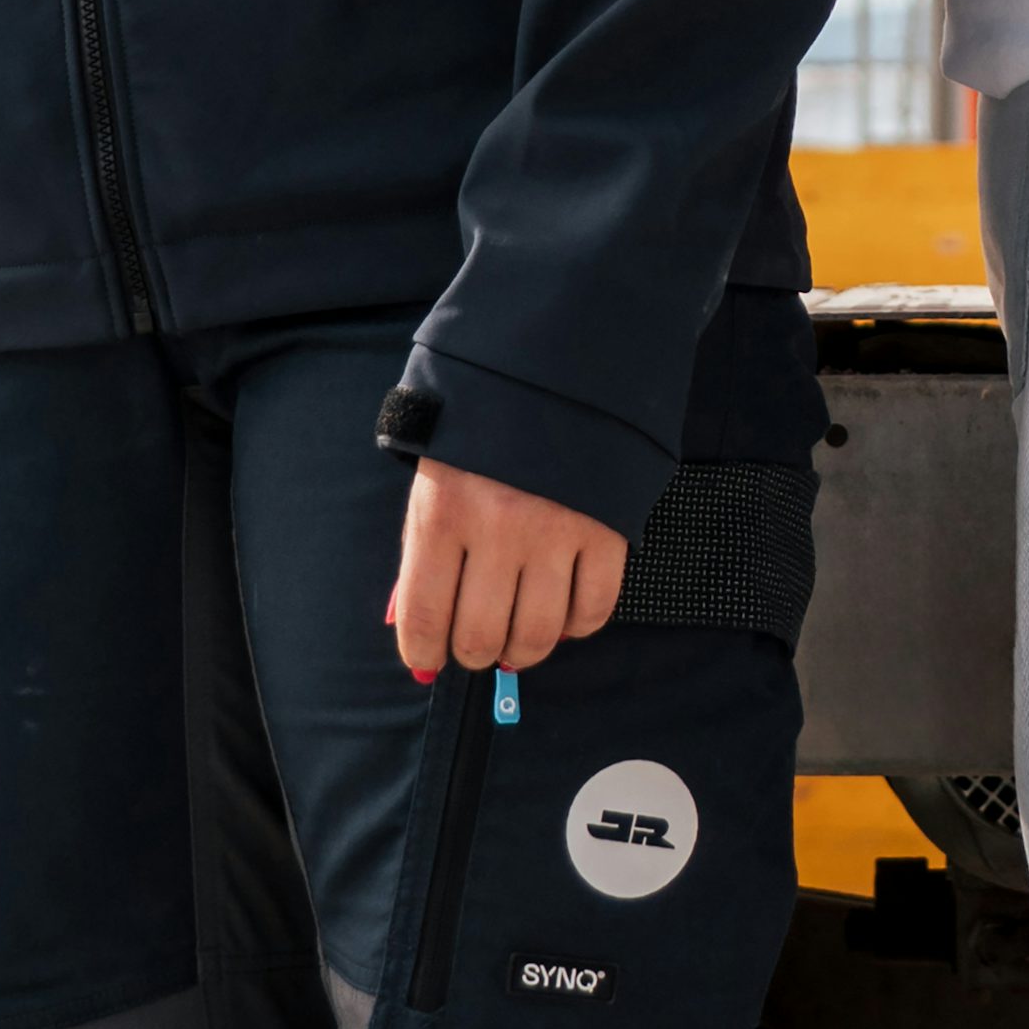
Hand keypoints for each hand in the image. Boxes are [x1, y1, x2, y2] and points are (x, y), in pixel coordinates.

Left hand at [386, 457, 628, 677]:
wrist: (553, 368)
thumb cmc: (480, 433)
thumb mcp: (434, 483)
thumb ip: (423, 559)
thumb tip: (422, 641)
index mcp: (443, 510)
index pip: (424, 615)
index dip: (423, 653)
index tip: (428, 660)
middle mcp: (497, 525)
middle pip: (480, 636)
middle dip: (473, 655)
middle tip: (476, 646)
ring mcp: (556, 529)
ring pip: (538, 635)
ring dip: (522, 651)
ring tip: (517, 638)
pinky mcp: (606, 530)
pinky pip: (593, 611)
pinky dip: (576, 625)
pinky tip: (563, 611)